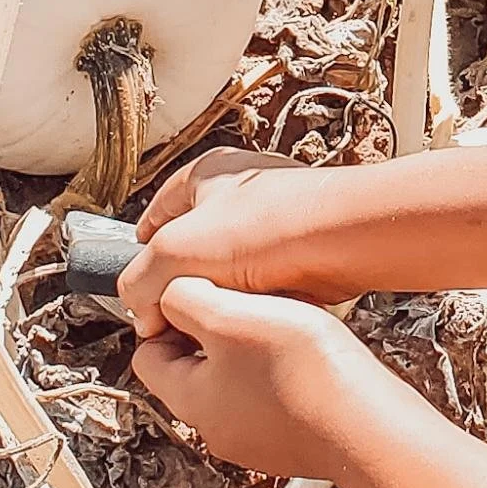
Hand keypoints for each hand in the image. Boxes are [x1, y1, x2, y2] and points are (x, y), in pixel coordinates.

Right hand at [122, 149, 351, 338]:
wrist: (347, 240)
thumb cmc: (272, 226)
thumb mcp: (178, 254)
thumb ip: (142, 282)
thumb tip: (142, 312)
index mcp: (206, 174)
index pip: (158, 212)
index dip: (145, 249)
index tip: (139, 281)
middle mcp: (244, 193)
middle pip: (198, 247)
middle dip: (188, 281)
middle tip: (179, 310)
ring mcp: (278, 223)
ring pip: (236, 271)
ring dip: (228, 295)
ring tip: (227, 312)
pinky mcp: (307, 252)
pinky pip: (272, 286)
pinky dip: (263, 302)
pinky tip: (262, 313)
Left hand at [130, 278, 375, 481]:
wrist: (371, 427)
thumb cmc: (306, 374)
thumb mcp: (231, 315)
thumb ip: (186, 298)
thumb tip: (169, 296)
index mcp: (189, 399)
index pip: (148, 354)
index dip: (170, 317)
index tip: (201, 295)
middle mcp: (216, 428)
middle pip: (196, 368)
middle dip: (218, 332)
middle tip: (249, 307)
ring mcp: (257, 440)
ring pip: (239, 382)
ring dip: (255, 351)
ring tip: (287, 328)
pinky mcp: (294, 441)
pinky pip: (276, 397)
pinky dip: (287, 373)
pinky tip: (312, 358)